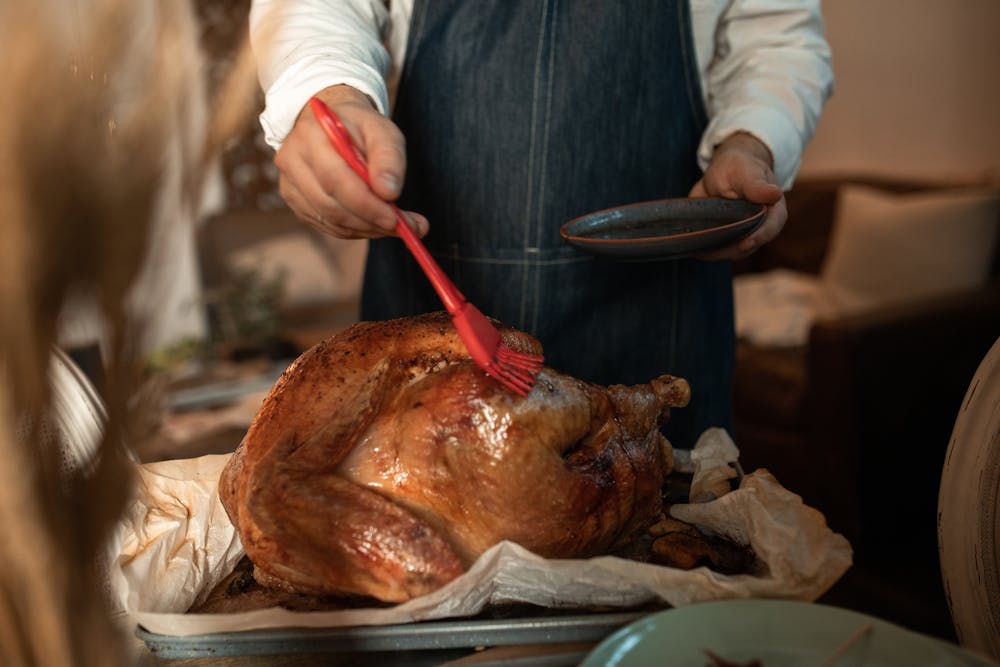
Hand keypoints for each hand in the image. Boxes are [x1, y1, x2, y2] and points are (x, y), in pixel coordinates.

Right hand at [274, 84, 428, 238]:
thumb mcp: (382, 130)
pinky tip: (373, 223)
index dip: (366, 204)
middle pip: (330, 205)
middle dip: (370, 221)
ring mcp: (289, 182)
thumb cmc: (360, 127)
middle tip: (403, 228)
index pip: (336, 179)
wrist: (332, 124)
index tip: (396, 219)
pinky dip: (353, 230)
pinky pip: (325, 225)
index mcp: (311, 135)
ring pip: (329, 220)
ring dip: (365, 228)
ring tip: (393, 225)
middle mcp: (292, 159)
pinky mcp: (295, 200)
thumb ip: (389, 158)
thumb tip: (389, 193)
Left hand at [689, 132, 785, 260]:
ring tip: (697, 247)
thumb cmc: (742, 168)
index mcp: (773, 212)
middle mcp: (759, 228)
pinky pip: (716, 250)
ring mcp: (742, 236)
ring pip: (729, 252)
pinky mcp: (725, 239)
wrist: (726, 170)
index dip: (759, 238)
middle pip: (747, 247)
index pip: (771, 228)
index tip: (745, 244)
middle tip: (709, 249)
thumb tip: (774, 194)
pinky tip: (693, 247)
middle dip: (729, 250)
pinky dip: (704, 250)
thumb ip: (757, 186)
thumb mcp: (748, 172)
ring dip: (714, 252)